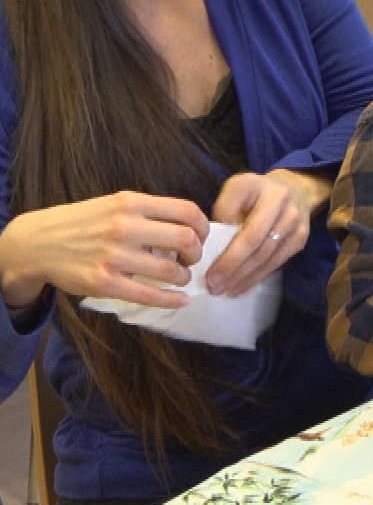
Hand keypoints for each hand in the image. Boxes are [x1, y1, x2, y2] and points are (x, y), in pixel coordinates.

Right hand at [0, 191, 207, 308]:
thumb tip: (191, 227)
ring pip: (171, 271)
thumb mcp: (114, 204)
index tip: (200, 238)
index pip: (187, 211)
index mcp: (130, 203)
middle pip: (186, 239)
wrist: (37, 243)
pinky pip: (149, 295)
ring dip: (183, 278)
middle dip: (196, 254)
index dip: (203, 227)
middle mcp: (124, 226)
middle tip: (190, 260)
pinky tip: (180, 300)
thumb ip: (149, 212)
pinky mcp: (103, 282)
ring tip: (179, 278)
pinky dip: (171, 300)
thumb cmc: (84, 223)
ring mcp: (113, 255)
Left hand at [205, 171, 327, 296]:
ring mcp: (296, 224)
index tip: (209, 272)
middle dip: (234, 269)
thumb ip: (224, 209)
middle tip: (215, 287)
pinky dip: (258, 277)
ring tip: (225, 290)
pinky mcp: (301, 239)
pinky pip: (277, 262)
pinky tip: (242, 286)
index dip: (230, 255)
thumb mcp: (235, 189)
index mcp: (264, 191)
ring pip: (268, 257)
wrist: (295, 189)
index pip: (248, 229)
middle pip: (258, 245)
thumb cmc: (255, 193)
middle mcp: (284, 206)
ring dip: (245, 277)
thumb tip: (218, 240)